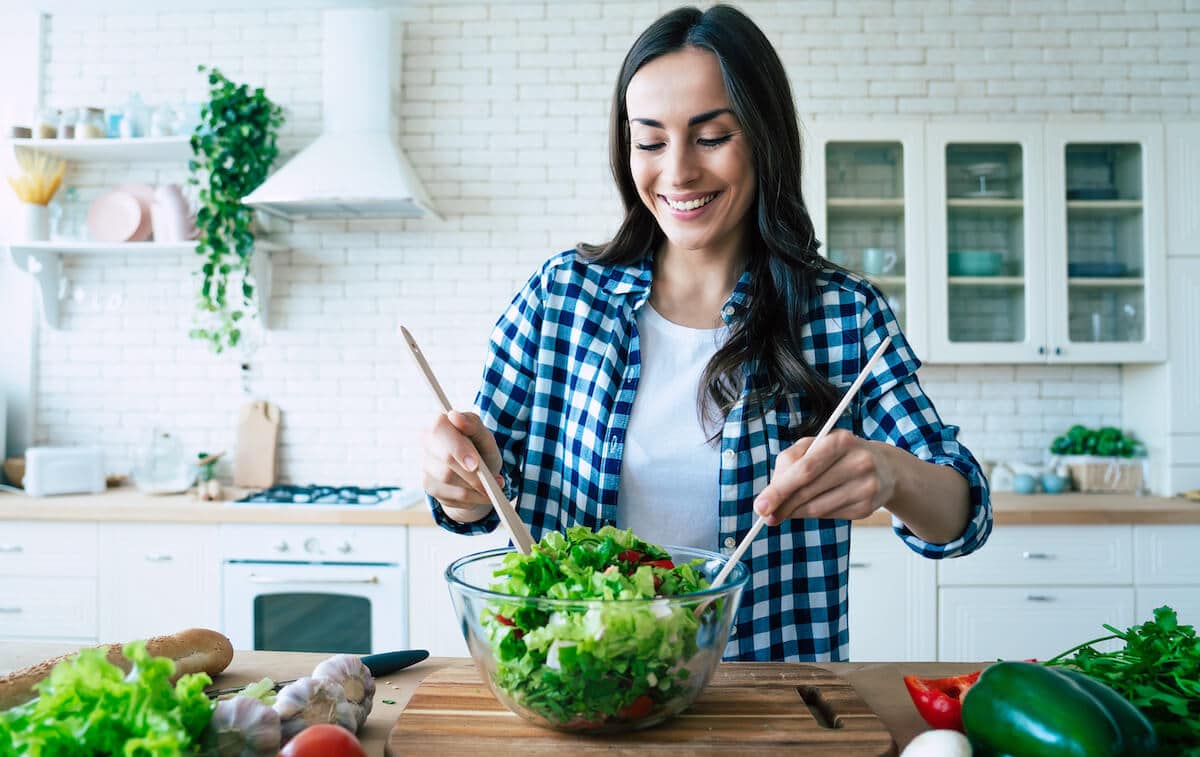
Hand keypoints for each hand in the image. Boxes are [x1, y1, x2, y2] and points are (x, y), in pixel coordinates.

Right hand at [422, 410, 504, 521]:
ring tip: (493, 488)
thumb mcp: (484, 436)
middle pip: (445, 461)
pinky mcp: (428, 485)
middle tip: (493, 482)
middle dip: (472, 475)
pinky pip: (450, 496)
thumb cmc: (480, 449)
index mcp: (438, 424)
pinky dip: (471, 497)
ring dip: (475, 487)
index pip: (439, 430)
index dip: (458, 448)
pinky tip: (480, 494)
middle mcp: (427, 442)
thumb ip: (474, 425)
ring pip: (449, 480)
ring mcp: (425, 465)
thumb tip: (454, 417)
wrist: (478, 473)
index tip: (476, 464)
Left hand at [753, 429, 895, 524]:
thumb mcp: (814, 446)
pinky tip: (815, 504)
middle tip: (766, 515)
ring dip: (796, 512)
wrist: (884, 467)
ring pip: (817, 508)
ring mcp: (866, 487)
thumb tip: (770, 496)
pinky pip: (829, 516)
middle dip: (783, 505)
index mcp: (841, 441)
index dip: (779, 490)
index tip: (760, 506)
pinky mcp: (867, 508)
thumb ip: (788, 464)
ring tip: (787, 510)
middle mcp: (858, 463)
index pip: (804, 469)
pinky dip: (815, 514)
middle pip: (809, 491)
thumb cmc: (839, 454)